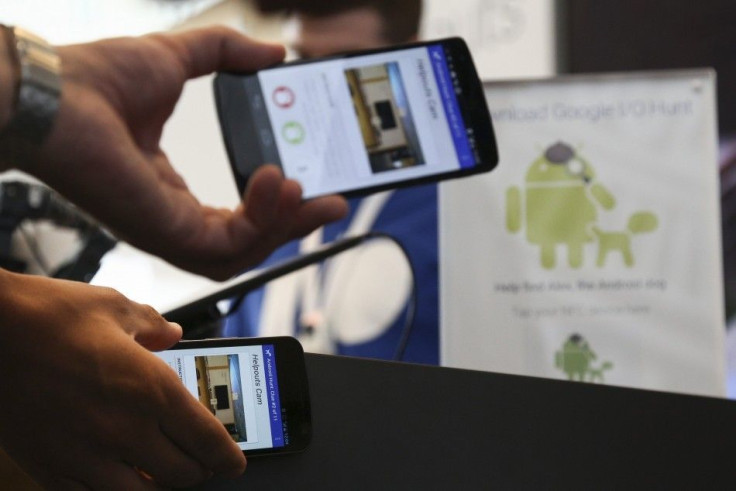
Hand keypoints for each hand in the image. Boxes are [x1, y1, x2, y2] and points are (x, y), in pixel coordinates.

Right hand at [0, 271, 245, 488]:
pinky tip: (112, 479)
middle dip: (198, 470)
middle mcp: (125, 429)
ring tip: (158, 472)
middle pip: (182, 475)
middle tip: (199, 461)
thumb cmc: (50, 315)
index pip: (207, 440)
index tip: (234, 462)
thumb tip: (173, 334)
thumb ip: (154, 325)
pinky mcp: (50, 467)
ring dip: (158, 487)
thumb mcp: (115, 306)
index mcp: (151, 389)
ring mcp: (86, 455)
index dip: (228, 457)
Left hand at [15, 27, 347, 278]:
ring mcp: (169, 231)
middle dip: (294, 225)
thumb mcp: (180, 59)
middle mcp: (173, 218)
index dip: (278, 206)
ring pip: (246, 253)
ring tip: (307, 192)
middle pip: (250, 242)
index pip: (239, 216)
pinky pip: (231, 244)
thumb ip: (228, 55)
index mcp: (173, 190)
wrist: (52, 91)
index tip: (312, 183)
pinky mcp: (167, 233)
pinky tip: (278, 182)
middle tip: (333, 203)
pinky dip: (262, 219)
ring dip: (284, 227)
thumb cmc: (96, 79)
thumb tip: (274, 52)